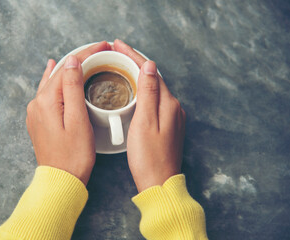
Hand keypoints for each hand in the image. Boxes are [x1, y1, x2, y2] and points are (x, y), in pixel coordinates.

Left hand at [26, 41, 110, 184]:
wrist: (61, 180)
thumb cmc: (74, 155)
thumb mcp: (78, 120)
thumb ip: (73, 88)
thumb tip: (71, 60)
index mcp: (47, 100)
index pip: (67, 67)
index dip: (87, 53)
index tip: (104, 46)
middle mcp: (37, 103)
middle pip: (59, 72)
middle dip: (80, 59)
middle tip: (100, 50)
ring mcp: (36, 112)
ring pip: (53, 81)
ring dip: (69, 69)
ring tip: (85, 58)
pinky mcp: (39, 120)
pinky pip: (48, 92)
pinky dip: (57, 80)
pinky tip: (55, 71)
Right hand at [114, 39, 185, 191]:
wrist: (159, 183)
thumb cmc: (149, 157)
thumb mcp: (145, 122)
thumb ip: (148, 93)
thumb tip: (149, 66)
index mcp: (168, 104)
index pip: (150, 71)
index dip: (133, 56)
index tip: (118, 44)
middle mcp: (173, 107)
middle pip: (153, 77)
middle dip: (135, 62)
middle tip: (116, 52)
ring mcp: (171, 117)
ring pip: (154, 88)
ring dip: (139, 75)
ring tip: (121, 66)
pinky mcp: (166, 125)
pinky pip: (154, 100)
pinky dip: (143, 90)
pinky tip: (133, 91)